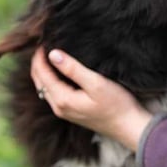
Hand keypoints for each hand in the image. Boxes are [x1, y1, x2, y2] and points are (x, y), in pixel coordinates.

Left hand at [30, 47, 152, 150]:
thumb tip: (53, 55)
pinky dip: (52, 80)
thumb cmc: (117, 103)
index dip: (40, 57)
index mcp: (62, 99)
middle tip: (44, 44)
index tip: (44, 40)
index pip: (42, 74)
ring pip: (45, 88)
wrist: (128, 126)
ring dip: (44, 72)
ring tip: (50, 54)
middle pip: (39, 82)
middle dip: (39, 63)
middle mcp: (59, 107)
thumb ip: (74, 69)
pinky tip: (60, 72)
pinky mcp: (72, 112)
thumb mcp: (97, 83)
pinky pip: (54, 93)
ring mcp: (65, 111)